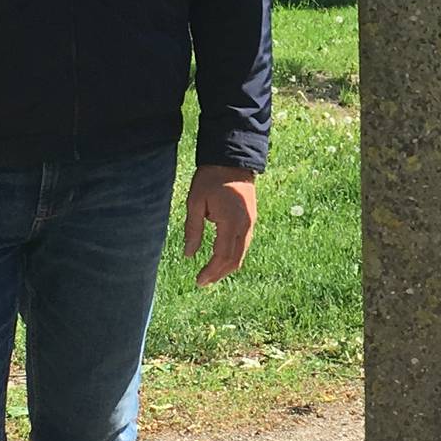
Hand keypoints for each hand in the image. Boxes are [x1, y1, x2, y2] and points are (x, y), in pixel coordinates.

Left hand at [180, 165, 258, 286]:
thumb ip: (193, 229)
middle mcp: (245, 226)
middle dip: (219, 273)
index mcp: (231, 223)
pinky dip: (233, 255)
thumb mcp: (195, 202)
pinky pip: (243, 244)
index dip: (211, 271)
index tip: (199, 281)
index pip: (222, 256)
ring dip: (226, 266)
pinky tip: (221, 257)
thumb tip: (188, 255)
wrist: (232, 159)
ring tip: (210, 273)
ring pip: (241, 253)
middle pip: (234, 260)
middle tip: (203, 282)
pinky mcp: (251, 219)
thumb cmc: (211, 178)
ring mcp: (251, 222)